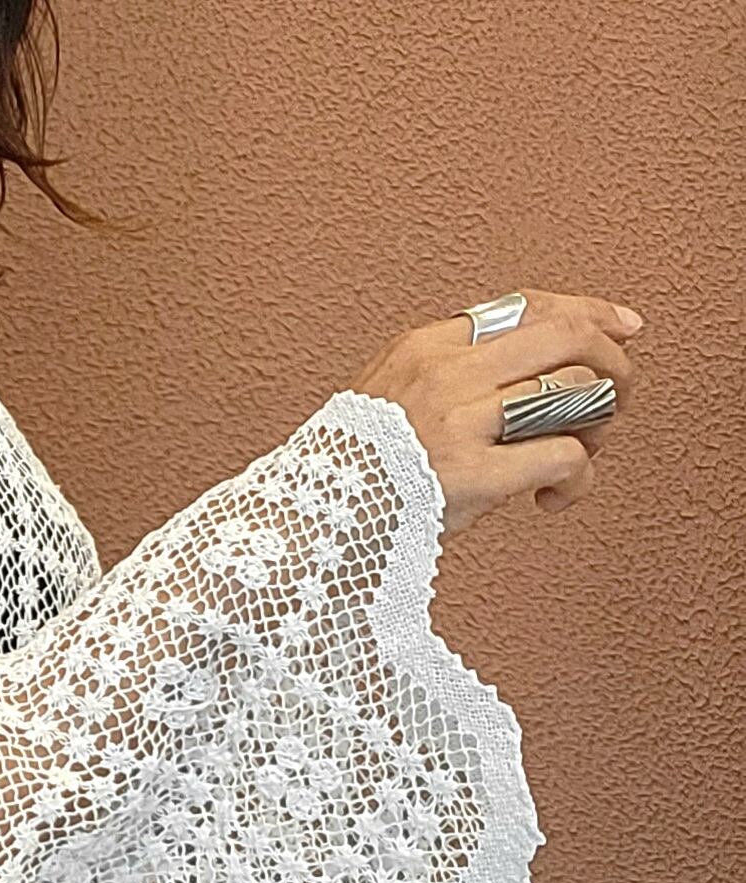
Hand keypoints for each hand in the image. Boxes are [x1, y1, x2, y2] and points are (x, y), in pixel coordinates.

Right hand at [350, 288, 643, 535]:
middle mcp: (446, 374)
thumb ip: (446, 376)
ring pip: (576, 390)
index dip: (589, 311)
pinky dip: (578, 478)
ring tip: (580, 451)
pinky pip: (562, 456)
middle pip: (567, 337)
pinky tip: (551, 498)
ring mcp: (458, 423)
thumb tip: (524, 371)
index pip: (528, 305)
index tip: (625, 327)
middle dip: (613, 365)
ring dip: (600, 422)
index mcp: (424, 346)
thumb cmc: (346, 476)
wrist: (305, 528)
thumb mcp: (386, 399)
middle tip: (615, 400)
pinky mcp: (472, 476)